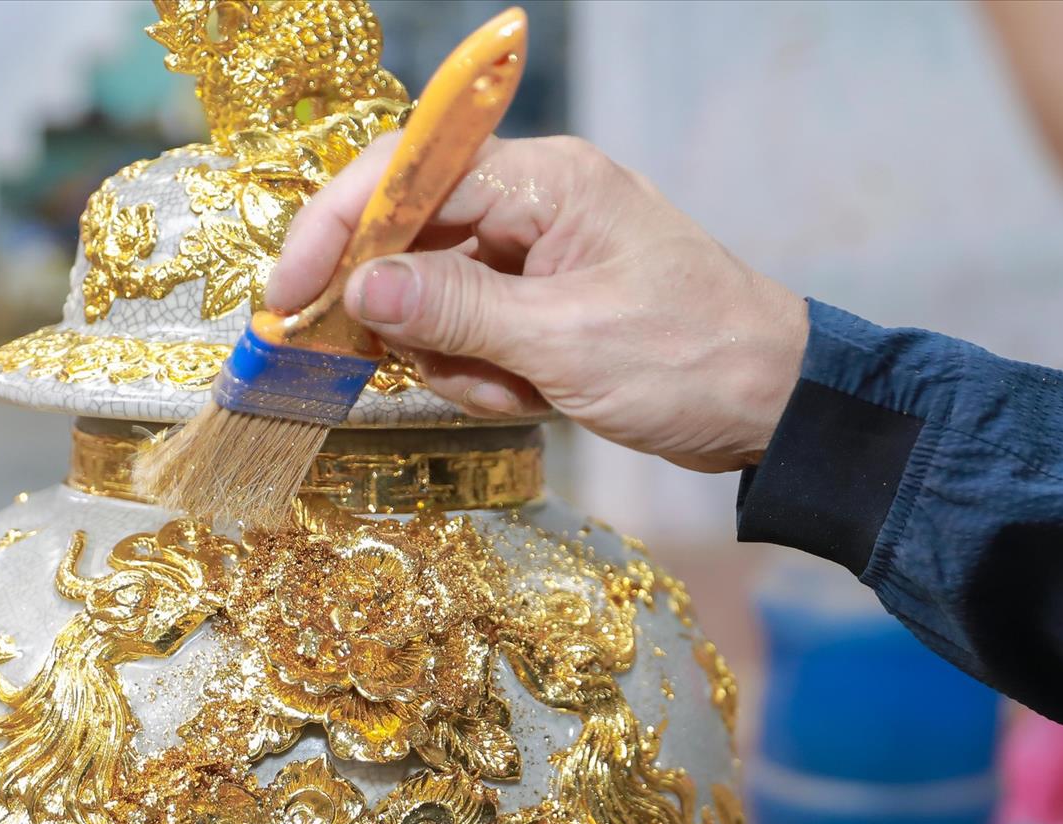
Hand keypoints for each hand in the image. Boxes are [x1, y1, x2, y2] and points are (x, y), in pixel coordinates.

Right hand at [266, 134, 808, 471]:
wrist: (773, 407)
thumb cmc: (691, 358)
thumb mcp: (564, 341)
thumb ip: (455, 313)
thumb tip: (359, 291)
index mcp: (543, 180)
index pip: (408, 177)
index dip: (337, 230)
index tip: (288, 296)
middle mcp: (532, 204)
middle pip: (409, 242)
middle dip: (407, 319)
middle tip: (418, 369)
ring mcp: (534, 258)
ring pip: (431, 303)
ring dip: (457, 362)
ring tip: (519, 391)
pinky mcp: (539, 309)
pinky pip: (469, 338)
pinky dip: (486, 378)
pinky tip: (535, 398)